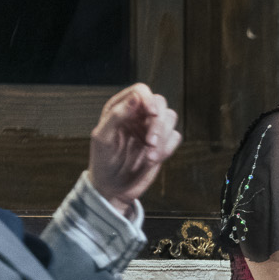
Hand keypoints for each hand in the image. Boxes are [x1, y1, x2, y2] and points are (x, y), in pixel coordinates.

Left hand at [88, 83, 180, 212]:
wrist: (112, 188)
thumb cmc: (103, 161)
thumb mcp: (103, 138)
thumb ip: (117, 115)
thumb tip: (136, 98)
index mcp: (121, 108)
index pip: (141, 91)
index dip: (149, 100)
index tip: (152, 114)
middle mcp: (138, 115)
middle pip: (160, 103)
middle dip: (158, 123)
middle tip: (150, 142)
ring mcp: (151, 129)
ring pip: (171, 118)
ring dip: (163, 138)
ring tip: (150, 157)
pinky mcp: (162, 144)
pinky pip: (175, 137)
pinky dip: (167, 148)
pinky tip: (153, 160)